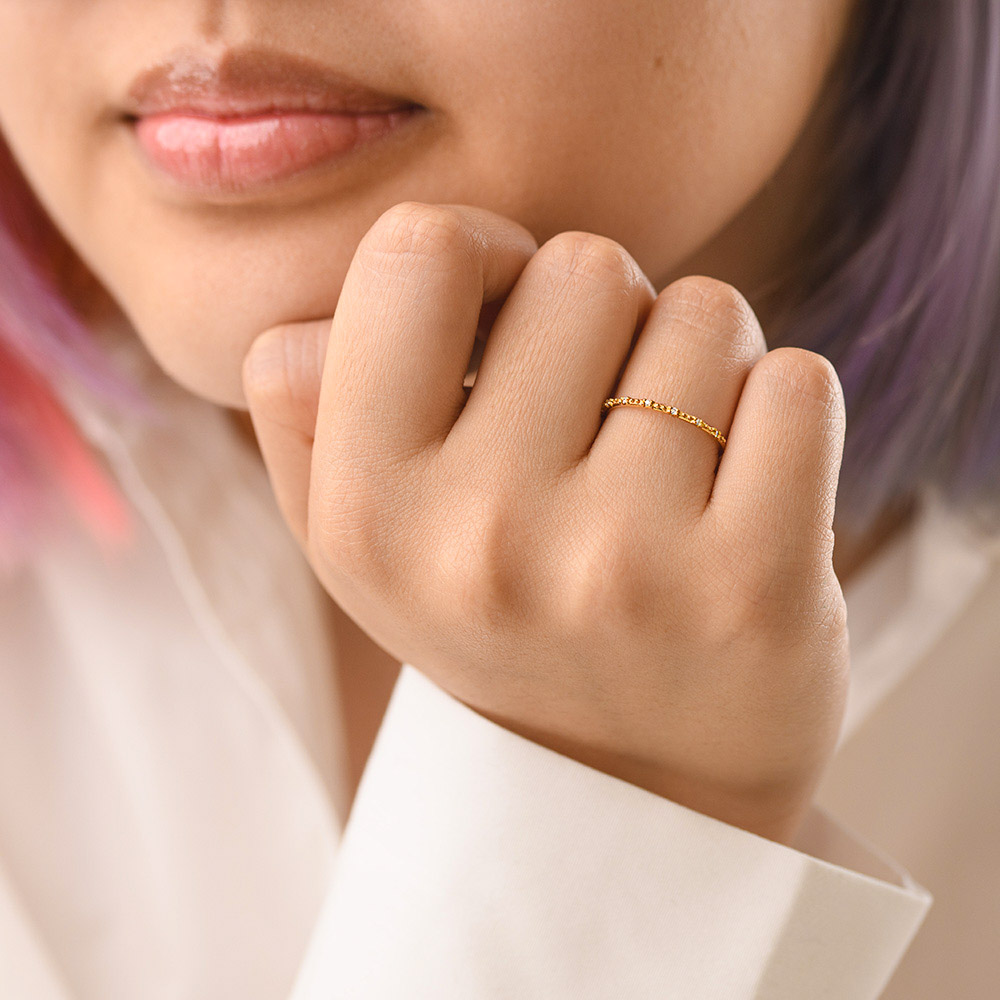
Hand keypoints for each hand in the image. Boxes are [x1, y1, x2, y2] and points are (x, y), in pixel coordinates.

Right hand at [241, 201, 849, 845]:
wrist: (631, 794)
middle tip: (601, 418)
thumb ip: (307, 427)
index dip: (480, 257)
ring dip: (699, 369)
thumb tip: (300, 331)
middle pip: (585, 269)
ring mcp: (625, 567)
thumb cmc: (500, 630)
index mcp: (371, 511)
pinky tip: (746, 492)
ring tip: (670, 468)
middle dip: (606, 320)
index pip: (420, 250)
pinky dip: (783, 413)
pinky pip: (800, 386)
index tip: (509, 320)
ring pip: (707, 317)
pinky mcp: (757, 589)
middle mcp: (485, 539)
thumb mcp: (362, 551)